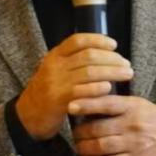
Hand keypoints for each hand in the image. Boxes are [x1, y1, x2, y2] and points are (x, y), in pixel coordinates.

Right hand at [15, 34, 133, 141]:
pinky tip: (110, 88)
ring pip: (89, 72)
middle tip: (126, 64)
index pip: (78, 41)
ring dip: (112, 72)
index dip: (98, 40)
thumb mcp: (55, 72)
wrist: (27, 115)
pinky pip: (82, 91)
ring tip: (127, 74)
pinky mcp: (59, 99)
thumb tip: (104, 56)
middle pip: (88, 56)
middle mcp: (54, 66)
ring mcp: (56, 82)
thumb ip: (73, 63)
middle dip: (112, 59)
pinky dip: (98, 88)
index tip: (114, 45)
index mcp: (54, 56)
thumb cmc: (48, 93)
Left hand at [70, 95, 155, 155]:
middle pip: (99, 128)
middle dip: (81, 132)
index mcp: (132, 106)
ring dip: (85, 148)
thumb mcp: (139, 104)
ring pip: (102, 146)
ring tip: (78, 146)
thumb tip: (89, 101)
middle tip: (73, 132)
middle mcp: (132, 124)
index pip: (106, 103)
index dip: (87, 104)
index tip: (71, 106)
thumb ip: (117, 103)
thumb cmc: (154, 120)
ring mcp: (134, 144)